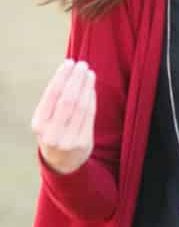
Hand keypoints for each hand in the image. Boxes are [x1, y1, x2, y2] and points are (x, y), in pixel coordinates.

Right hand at [32, 60, 96, 174]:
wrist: (62, 163)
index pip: (51, 95)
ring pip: (81, 107)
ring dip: (86, 87)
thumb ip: (54, 102)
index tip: (68, 63)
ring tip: (89, 73)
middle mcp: (51, 133)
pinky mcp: (83, 143)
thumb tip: (69, 73)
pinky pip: (89, 116)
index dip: (61, 77)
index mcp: (38, 125)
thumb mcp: (45, 121)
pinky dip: (91, 100)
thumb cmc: (54, 133)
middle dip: (75, 79)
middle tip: (82, 64)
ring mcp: (68, 139)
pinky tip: (91, 88)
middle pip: (67, 100)